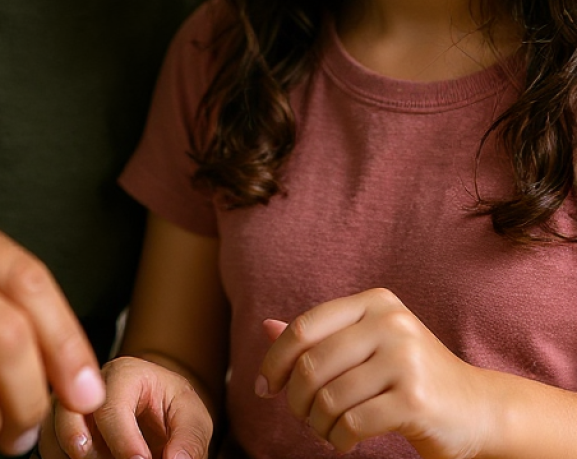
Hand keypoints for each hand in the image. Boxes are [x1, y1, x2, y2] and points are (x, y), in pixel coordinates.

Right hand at [43, 357, 211, 458]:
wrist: (157, 413)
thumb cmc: (172, 410)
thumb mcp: (192, 418)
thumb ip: (189, 439)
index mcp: (124, 373)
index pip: (111, 403)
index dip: (122, 440)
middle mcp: (89, 384)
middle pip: (68, 411)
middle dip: (84, 447)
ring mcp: (69, 404)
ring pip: (50, 431)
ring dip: (69, 454)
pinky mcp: (57, 428)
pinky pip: (46, 447)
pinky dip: (59, 458)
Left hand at [257, 288, 491, 458]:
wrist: (479, 408)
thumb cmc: (409, 375)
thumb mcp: (365, 345)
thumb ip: (319, 337)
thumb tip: (265, 327)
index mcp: (373, 302)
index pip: (304, 327)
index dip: (274, 360)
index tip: (264, 388)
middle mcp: (390, 322)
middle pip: (311, 363)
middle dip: (294, 399)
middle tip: (299, 417)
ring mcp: (406, 358)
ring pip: (329, 397)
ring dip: (316, 423)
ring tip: (323, 430)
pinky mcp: (415, 398)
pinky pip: (353, 422)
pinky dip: (337, 438)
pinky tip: (342, 441)